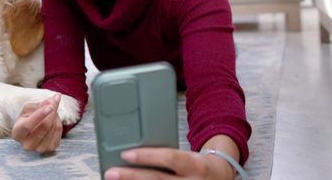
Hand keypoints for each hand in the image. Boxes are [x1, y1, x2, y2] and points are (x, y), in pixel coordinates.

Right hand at [11, 94, 62, 152]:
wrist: (30, 132)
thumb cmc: (27, 119)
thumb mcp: (28, 109)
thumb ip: (38, 105)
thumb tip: (51, 101)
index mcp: (17, 133)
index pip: (28, 125)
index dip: (39, 115)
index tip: (49, 106)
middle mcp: (27, 145)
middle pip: (44, 126)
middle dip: (52, 111)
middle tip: (55, 99)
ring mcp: (39, 149)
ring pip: (53, 127)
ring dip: (55, 115)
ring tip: (51, 110)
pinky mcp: (50, 149)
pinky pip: (59, 132)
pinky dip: (59, 122)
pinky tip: (54, 119)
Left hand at [104, 147, 234, 179]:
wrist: (220, 179)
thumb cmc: (196, 166)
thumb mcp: (186, 156)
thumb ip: (164, 156)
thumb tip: (132, 155)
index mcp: (195, 165)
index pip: (169, 158)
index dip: (146, 156)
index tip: (125, 154)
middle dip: (132, 177)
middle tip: (111, 173)